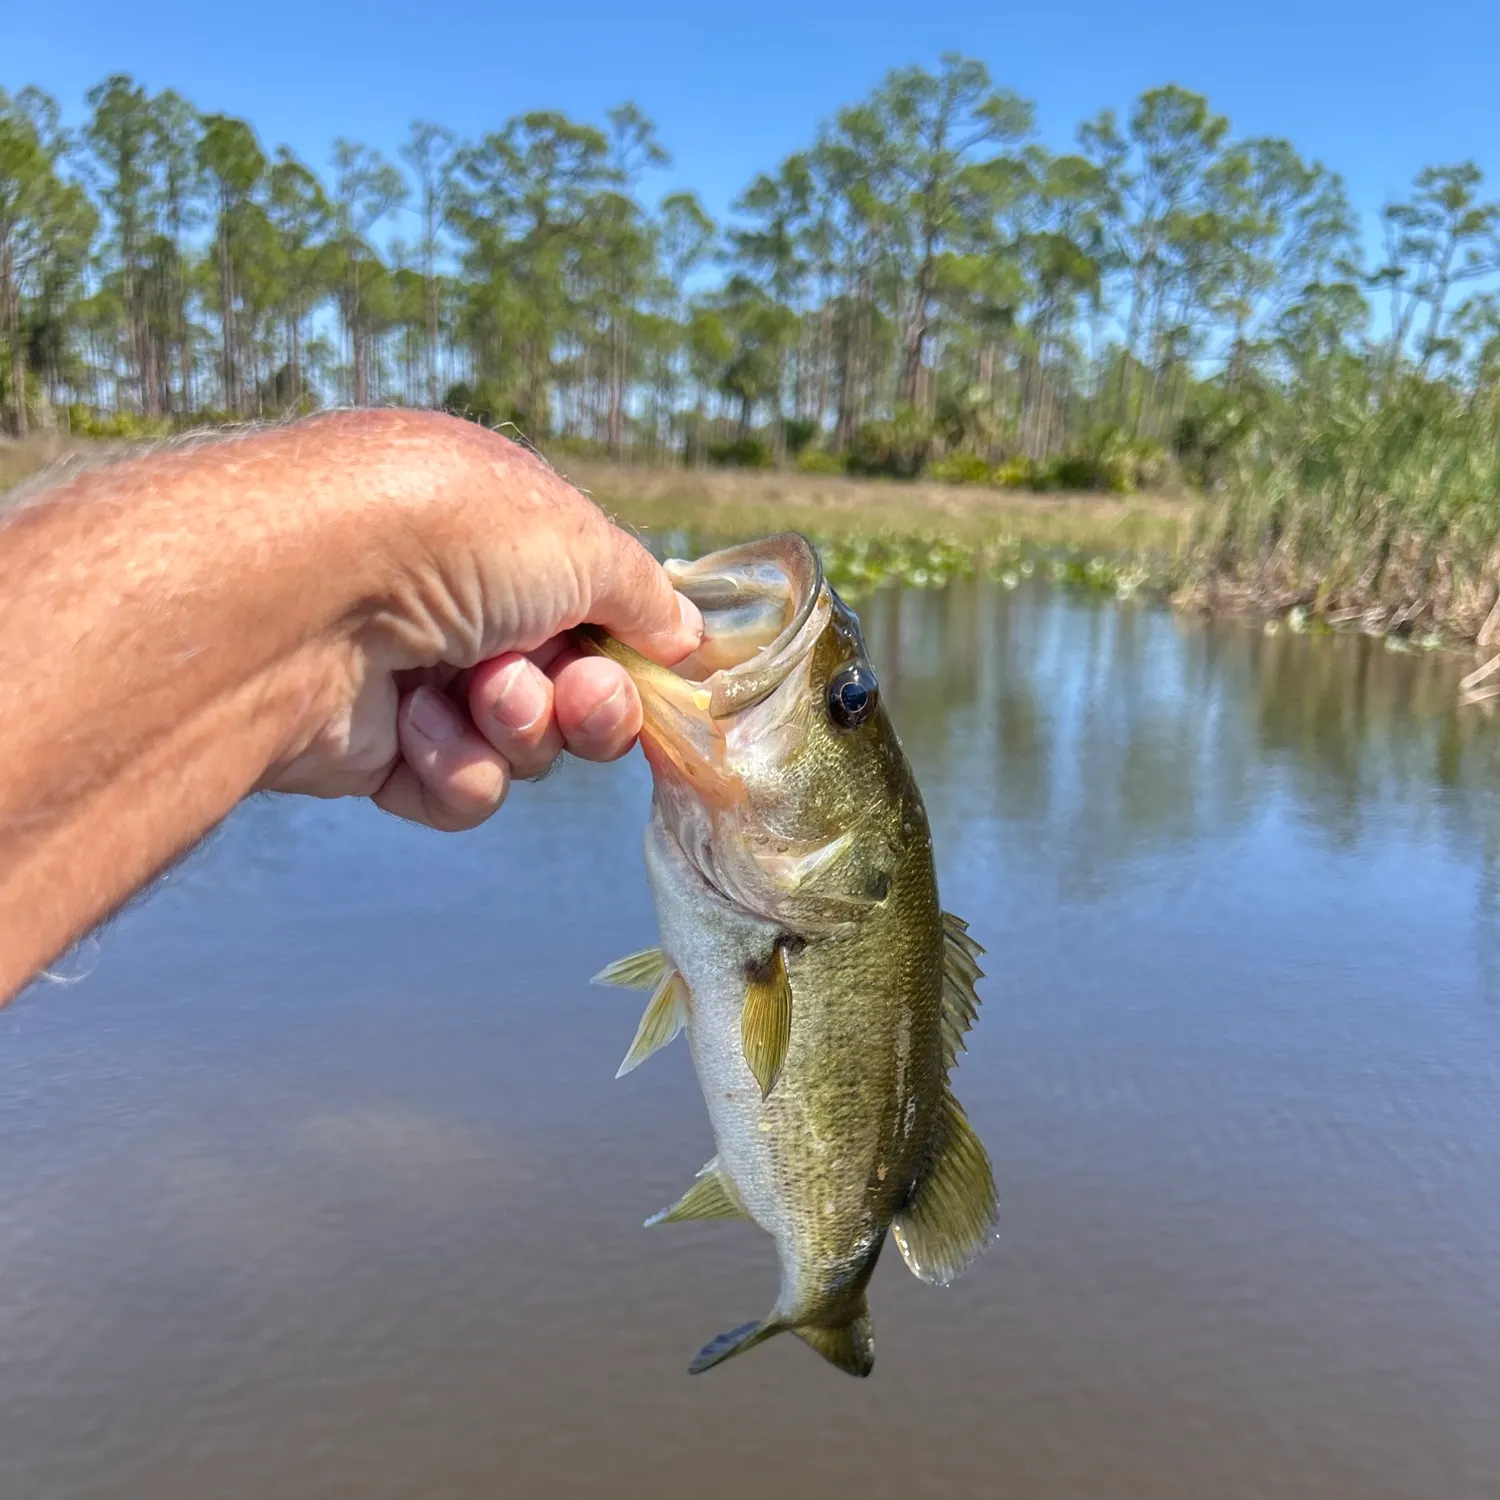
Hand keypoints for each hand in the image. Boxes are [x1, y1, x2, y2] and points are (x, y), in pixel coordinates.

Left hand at [259, 411, 702, 830]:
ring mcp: (415, 678)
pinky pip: (460, 788)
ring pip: (522, 746)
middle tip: (578, 696)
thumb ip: (645, 594)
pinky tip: (420, 728)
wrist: (305, 597)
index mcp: (501, 535)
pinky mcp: (375, 753)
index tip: (660, 673)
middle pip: (571, 691)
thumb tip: (686, 636)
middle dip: (587, 703)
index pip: (595, 612)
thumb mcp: (578, 538)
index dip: (633, 652)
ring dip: (518, 726)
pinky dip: (455, 766)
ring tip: (480, 693)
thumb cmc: (449, 537)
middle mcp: (458, 604)